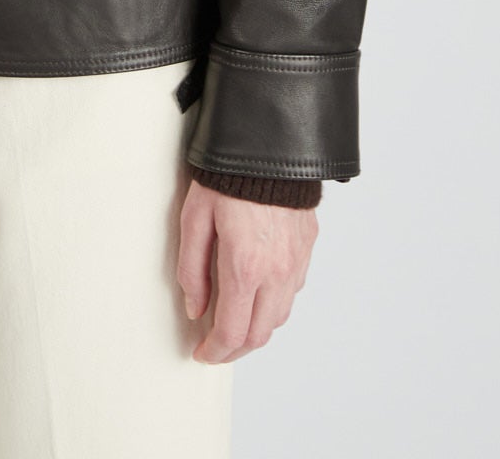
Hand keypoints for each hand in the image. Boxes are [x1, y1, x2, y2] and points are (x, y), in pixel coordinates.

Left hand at [177, 176, 317, 362]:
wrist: (268, 146)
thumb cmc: (226, 176)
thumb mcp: (194, 219)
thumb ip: (192, 270)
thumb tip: (195, 309)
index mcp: (244, 267)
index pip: (233, 332)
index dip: (215, 352)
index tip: (202, 353)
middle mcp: (276, 272)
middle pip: (259, 335)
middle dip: (235, 349)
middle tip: (216, 347)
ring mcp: (296, 262)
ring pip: (279, 317)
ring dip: (256, 328)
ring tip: (234, 321)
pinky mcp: (307, 248)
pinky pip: (293, 290)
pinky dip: (274, 303)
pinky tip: (257, 292)